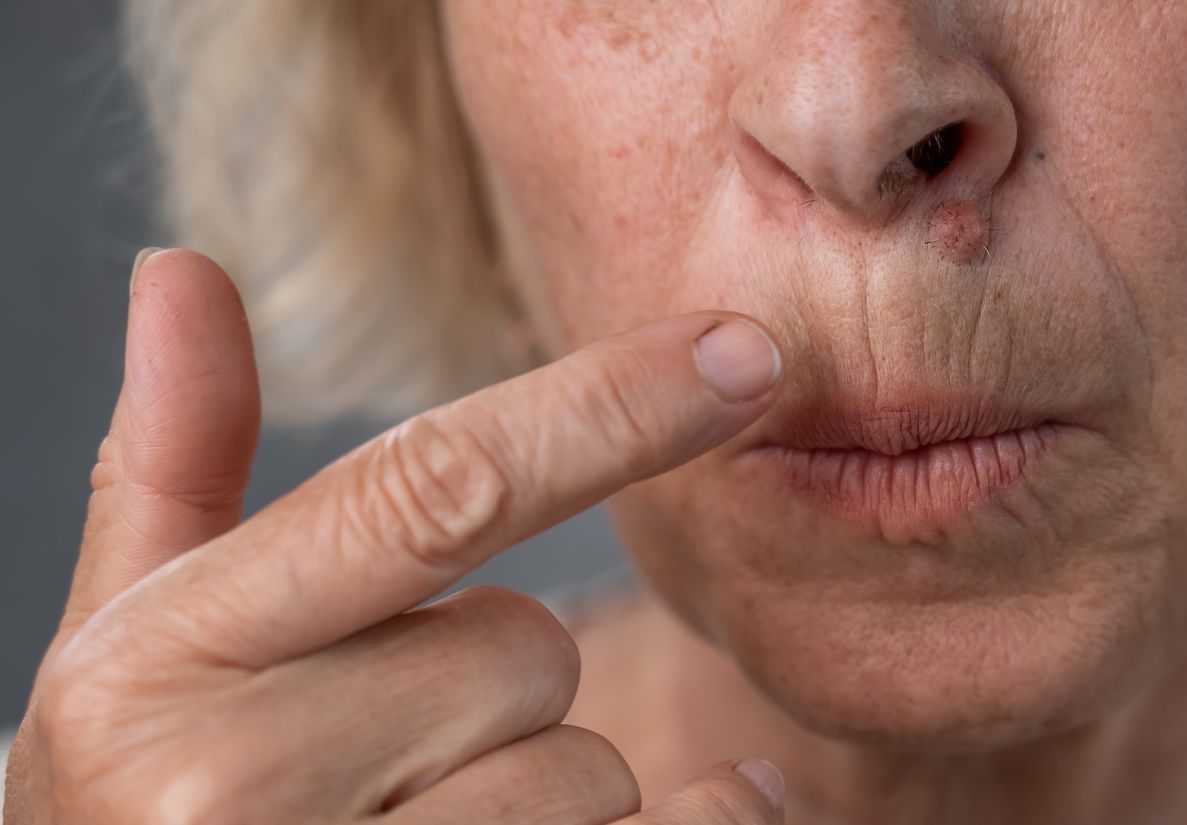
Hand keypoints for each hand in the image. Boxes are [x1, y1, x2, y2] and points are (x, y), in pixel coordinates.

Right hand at [4, 250, 786, 823]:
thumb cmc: (147, 807)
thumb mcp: (133, 646)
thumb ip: (174, 460)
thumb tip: (177, 267)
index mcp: (163, 661)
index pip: (429, 492)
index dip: (604, 409)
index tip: (741, 351)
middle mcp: (235, 786)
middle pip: (528, 649)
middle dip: (492, 687)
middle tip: (387, 752)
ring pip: (588, 773)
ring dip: (544, 791)